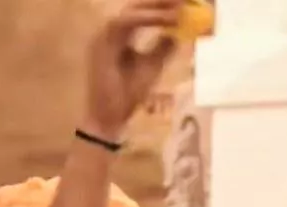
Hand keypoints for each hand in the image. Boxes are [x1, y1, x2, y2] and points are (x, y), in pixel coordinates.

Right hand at [83, 0, 184, 140]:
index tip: (184, 2)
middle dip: (160, 1)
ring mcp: (103, 36)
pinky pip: (125, 23)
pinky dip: (146, 18)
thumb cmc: (127, 95)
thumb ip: (161, 47)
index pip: (140, 12)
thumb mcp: (152, 66)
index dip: (161, 5)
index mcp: (119, 36)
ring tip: (178, 7)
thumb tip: (176, 32)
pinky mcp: (101, 43)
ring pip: (130, 11)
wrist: (109, 116)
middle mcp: (109, 32)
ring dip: (155, 7)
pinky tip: (166, 19)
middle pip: (135, 6)